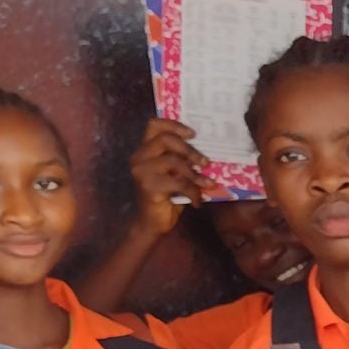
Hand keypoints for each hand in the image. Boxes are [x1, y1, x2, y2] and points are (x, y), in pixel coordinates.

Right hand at [127, 119, 209, 236]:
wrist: (153, 223)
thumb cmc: (167, 197)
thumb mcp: (176, 174)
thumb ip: (182, 160)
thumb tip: (209, 152)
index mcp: (145, 150)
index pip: (154, 125)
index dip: (173, 124)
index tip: (193, 134)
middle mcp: (139, 157)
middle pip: (164, 139)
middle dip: (189, 149)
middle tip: (206, 162)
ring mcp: (141, 171)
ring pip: (172, 161)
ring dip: (195, 173)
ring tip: (208, 183)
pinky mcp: (148, 187)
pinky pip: (178, 183)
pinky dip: (193, 192)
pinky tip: (198, 201)